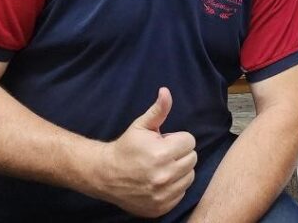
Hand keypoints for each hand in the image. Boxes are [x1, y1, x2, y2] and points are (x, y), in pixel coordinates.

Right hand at [86, 87, 196, 217]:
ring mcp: (163, 194)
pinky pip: (181, 193)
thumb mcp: (141, 126)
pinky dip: (174, 187)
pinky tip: (160, 181)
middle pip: (192, 159)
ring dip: (179, 170)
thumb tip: (166, 92)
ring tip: (162, 167)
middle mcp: (164, 175)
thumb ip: (158, 110)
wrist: (105, 175)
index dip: (177, 139)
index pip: (190, 141)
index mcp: (161, 153)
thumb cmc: (126, 148)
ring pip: (189, 176)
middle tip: (163, 154)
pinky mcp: (161, 206)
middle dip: (180, 154)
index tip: (164, 142)